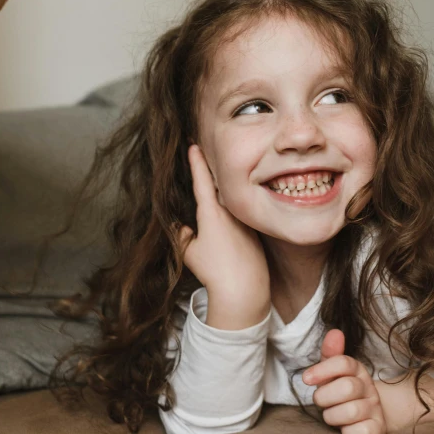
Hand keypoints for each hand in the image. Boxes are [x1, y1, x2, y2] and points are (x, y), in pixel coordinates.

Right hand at [178, 145, 269, 328]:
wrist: (244, 288)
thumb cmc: (214, 271)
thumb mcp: (189, 251)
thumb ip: (181, 235)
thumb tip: (179, 226)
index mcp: (211, 212)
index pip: (201, 180)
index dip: (196, 162)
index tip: (193, 145)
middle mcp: (230, 211)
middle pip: (219, 185)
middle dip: (210, 171)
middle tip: (202, 155)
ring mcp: (244, 220)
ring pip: (231, 201)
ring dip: (223, 192)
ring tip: (215, 183)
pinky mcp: (254, 231)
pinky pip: (240, 215)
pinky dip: (233, 211)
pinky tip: (229, 219)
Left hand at [303, 329, 385, 433]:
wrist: (369, 414)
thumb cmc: (342, 391)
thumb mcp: (334, 372)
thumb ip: (331, 353)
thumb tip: (334, 332)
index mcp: (357, 370)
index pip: (343, 363)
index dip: (322, 370)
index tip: (306, 378)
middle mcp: (369, 387)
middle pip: (347, 387)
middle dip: (325, 397)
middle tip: (320, 401)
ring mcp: (375, 408)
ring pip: (352, 411)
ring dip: (332, 416)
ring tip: (331, 414)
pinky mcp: (377, 428)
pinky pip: (360, 432)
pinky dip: (347, 431)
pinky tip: (345, 426)